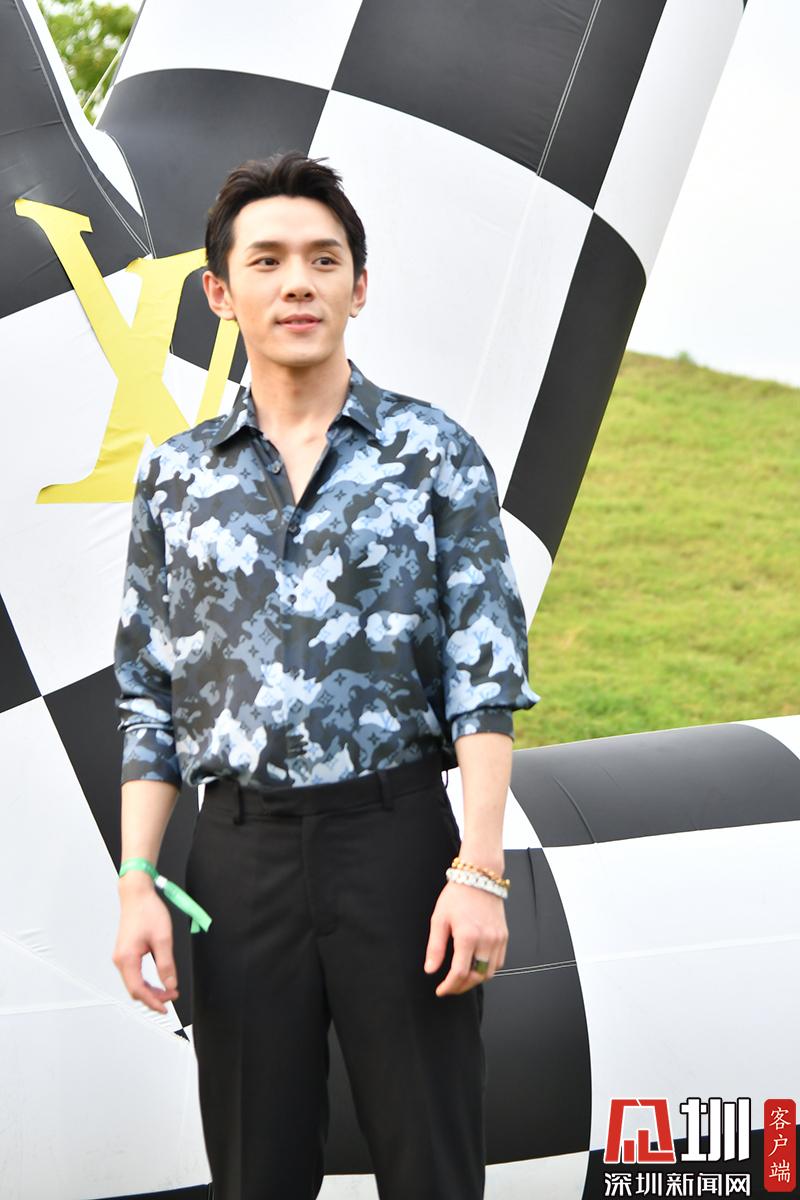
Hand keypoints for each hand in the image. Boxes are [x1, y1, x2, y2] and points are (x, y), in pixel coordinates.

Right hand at [113, 877, 179, 1013]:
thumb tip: (170, 985)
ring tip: (168, 990)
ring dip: (150, 990)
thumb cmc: (148, 911)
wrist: (137, 894)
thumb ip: (166, 964)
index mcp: (127, 958)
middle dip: (153, 997)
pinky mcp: (125, 953)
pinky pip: (134, 974)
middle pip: (135, 989)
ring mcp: (121, 957)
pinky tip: (158, 980)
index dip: (153, 1002)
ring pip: (134, 983)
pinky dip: (146, 981)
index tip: (166, 1008)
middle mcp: (120, 960)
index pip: (138, 990)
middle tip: (172, 997)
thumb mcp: (163, 938)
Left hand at [423, 879, 507, 995]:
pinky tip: (476, 966)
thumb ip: (435, 947)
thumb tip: (430, 969)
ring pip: (490, 973)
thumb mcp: (439, 919)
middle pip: (476, 977)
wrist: (479, 877)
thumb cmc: (458, 895)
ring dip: (475, 980)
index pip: (459, 973)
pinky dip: (488, 969)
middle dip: (461, 987)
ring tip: (462, 979)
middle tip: (450, 987)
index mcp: (468, 936)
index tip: (441, 990)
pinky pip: (499, 962)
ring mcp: (498, 939)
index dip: (449, 986)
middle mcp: (486, 940)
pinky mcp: (504, 936)